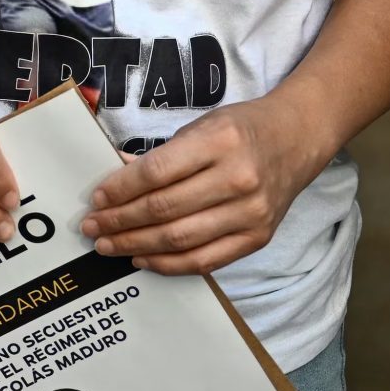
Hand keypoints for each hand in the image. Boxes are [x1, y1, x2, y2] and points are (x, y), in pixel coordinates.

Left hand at [78, 97, 327, 275]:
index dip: (122, 189)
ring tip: (109, 246)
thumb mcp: (201, 126)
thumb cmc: (242, 129)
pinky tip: (143, 258)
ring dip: (137, 246)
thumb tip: (117, 180)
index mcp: (219, 141)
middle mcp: (238, 179)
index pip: (158, 172)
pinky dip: (169, 264)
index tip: (97, 199)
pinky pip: (205, 261)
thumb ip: (161, 155)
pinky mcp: (257, 238)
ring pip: (181, 240)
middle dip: (121, 222)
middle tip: (92, 227)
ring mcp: (251, 213)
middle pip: (165, 210)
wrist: (296, 140)